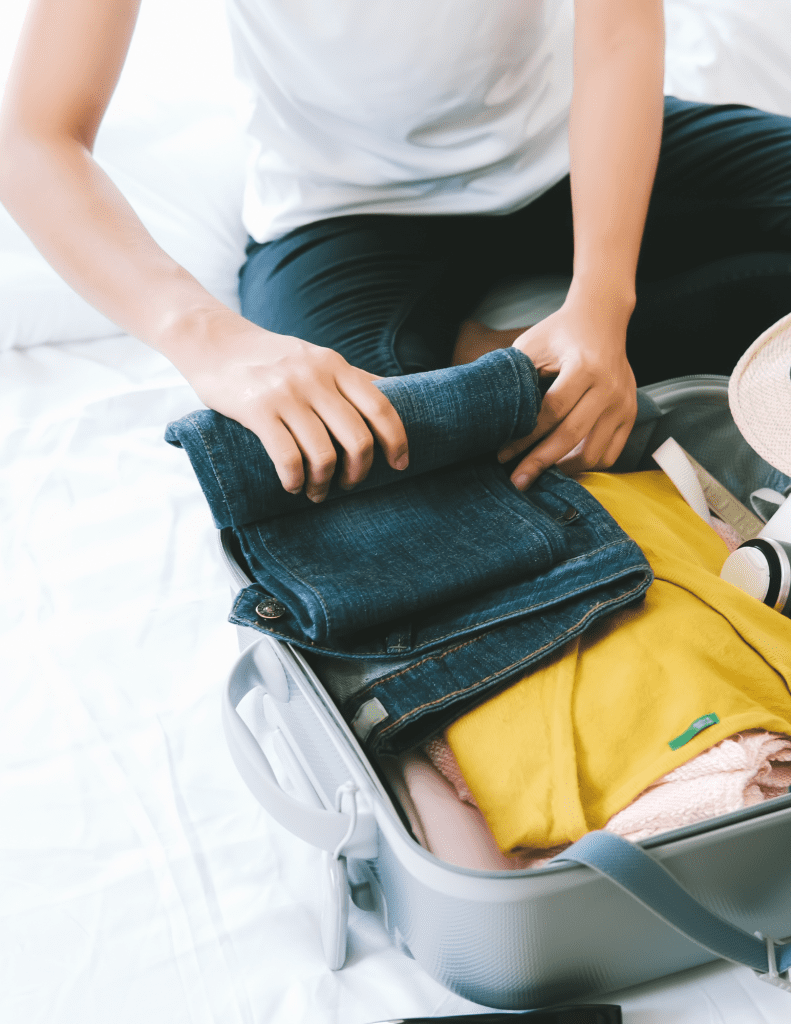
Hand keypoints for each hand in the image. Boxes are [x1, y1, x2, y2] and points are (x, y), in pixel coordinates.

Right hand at [180, 309, 408, 501]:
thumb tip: (396, 394)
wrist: (214, 341)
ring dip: (324, 484)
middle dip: (359, 472)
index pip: (381, 407)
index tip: (399, 464)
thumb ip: (349, 378)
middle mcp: (315, 378)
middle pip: (357, 439)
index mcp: (335, 365)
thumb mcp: (315, 358)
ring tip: (316, 492)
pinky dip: (295, 481)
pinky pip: (288, 458)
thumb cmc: (270, 357)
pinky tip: (293, 485)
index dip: (397, 440)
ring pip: (324, 455)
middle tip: (350, 484)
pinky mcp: (257, 409)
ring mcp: (286, 393)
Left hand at [498, 300, 636, 488]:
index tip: (502, 454)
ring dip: (563, 468)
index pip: (552, 411)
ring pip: (594, 452)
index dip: (525, 437)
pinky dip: (587, 465)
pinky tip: (563, 464)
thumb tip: (489, 417)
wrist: (601, 318)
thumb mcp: (532, 344)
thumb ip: (516, 377)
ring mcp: (623, 403)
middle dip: (540, 462)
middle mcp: (609, 387)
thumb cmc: (560, 332)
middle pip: (572, 436)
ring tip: (539, 473)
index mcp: (585, 366)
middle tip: (517, 481)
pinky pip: (610, 453)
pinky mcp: (630, 414)